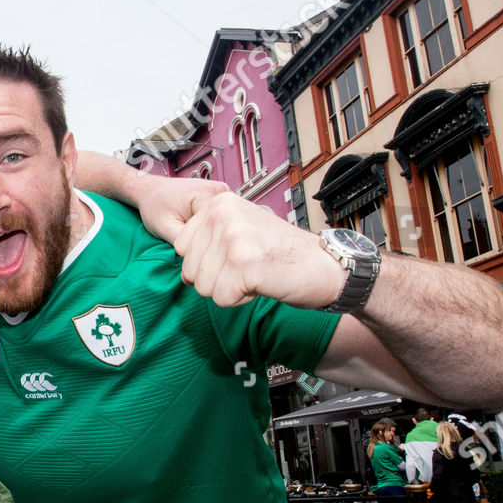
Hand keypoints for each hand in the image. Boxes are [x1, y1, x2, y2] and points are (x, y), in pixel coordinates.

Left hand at [135, 180, 344, 308]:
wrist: (324, 266)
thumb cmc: (282, 252)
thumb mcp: (240, 226)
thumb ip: (208, 233)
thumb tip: (179, 251)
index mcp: (217, 203)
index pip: (180, 248)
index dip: (206, 262)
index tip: (236, 255)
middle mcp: (222, 216)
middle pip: (189, 270)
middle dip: (216, 278)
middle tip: (248, 267)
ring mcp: (233, 239)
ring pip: (203, 287)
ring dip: (228, 289)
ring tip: (255, 273)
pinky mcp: (244, 266)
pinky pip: (222, 299)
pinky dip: (240, 300)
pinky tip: (262, 283)